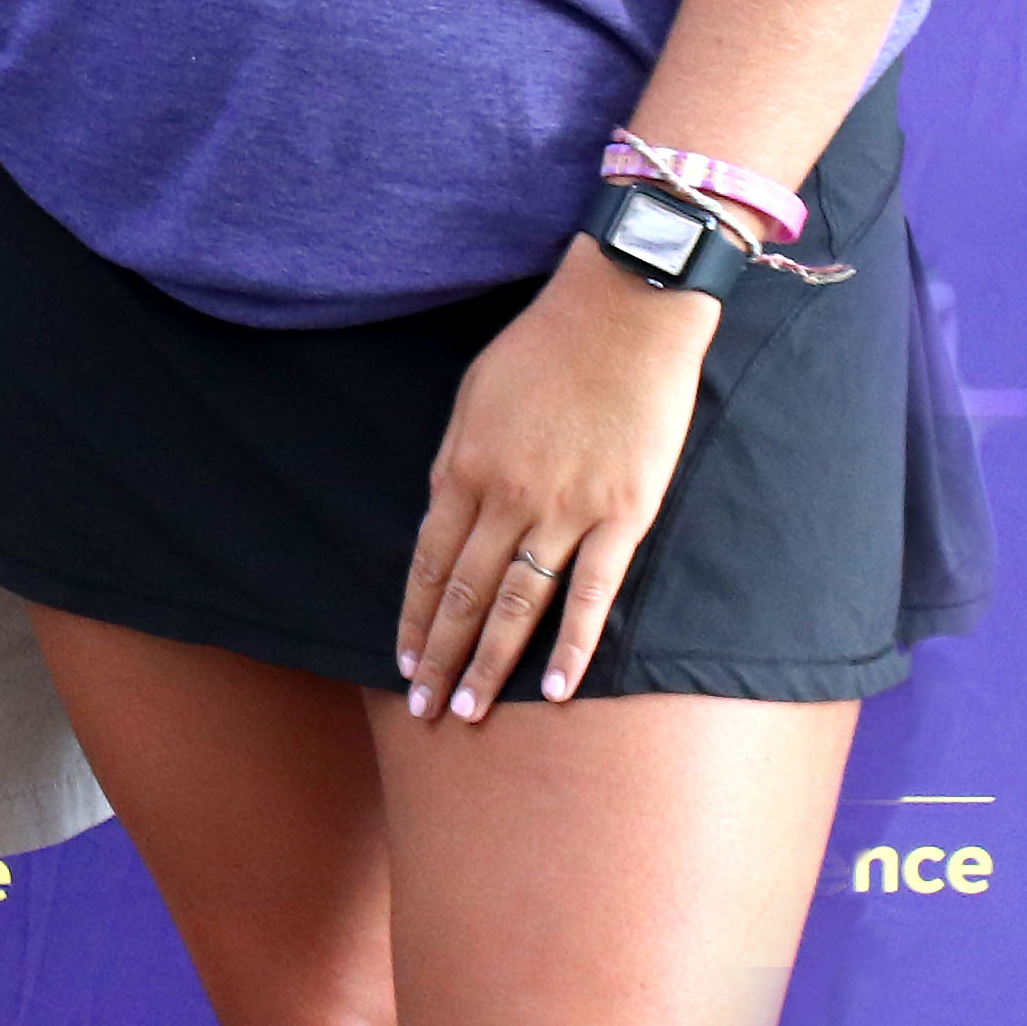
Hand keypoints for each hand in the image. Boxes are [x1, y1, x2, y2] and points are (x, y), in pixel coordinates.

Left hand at [395, 245, 717, 721]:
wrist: (622, 313)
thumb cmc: (544, 346)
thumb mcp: (474, 397)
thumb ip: (458, 462)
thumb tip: (445, 513)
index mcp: (463, 467)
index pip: (428, 562)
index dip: (414, 617)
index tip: (402, 661)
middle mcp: (507, 498)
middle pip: (463, 594)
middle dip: (440, 656)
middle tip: (425, 711)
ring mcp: (566, 510)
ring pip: (517, 604)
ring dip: (490, 663)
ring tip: (471, 712)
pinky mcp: (624, 515)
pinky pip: (593, 594)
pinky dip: (574, 646)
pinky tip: (558, 689)